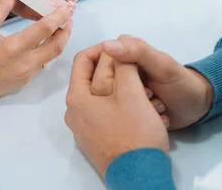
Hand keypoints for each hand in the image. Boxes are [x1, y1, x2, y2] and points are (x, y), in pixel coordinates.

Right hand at [0, 0, 74, 105]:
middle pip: (57, 46)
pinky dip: (47, 51)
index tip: (68, 7)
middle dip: (67, 30)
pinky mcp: (24, 82)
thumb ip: (1, 7)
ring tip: (60, 27)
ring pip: (51, 57)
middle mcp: (24, 63)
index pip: (46, 29)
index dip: (60, 16)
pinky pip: (41, 64)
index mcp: (14, 47)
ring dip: (59, 41)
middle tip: (69, 17)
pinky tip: (44, 42)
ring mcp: (26, 75)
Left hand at [65, 46, 168, 175]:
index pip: (83, 60)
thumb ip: (123, 65)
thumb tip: (116, 45)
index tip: (124, 48)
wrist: (140, 177)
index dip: (104, 49)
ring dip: (125, 88)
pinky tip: (144, 107)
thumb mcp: (132, 93)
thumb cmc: (134, 133)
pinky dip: (123, 104)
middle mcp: (74, 112)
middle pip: (93, 78)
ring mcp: (84, 127)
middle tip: (140, 71)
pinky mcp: (96, 138)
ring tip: (147, 91)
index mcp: (76, 98)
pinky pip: (106, 112)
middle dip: (118, 71)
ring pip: (103, 96)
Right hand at [102, 35, 213, 129]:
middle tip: (149, 96)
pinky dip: (131, 119)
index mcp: (120, 54)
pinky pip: (114, 114)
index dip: (107, 76)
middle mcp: (114, 71)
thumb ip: (137, 52)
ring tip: (152, 107)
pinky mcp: (122, 108)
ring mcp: (117, 90)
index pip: (94, 63)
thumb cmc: (181, 83)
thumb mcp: (163, 66)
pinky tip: (148, 119)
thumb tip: (106, 45)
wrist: (196, 108)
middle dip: (123, 94)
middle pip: (98, 84)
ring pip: (104, 101)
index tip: (128, 85)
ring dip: (129, 108)